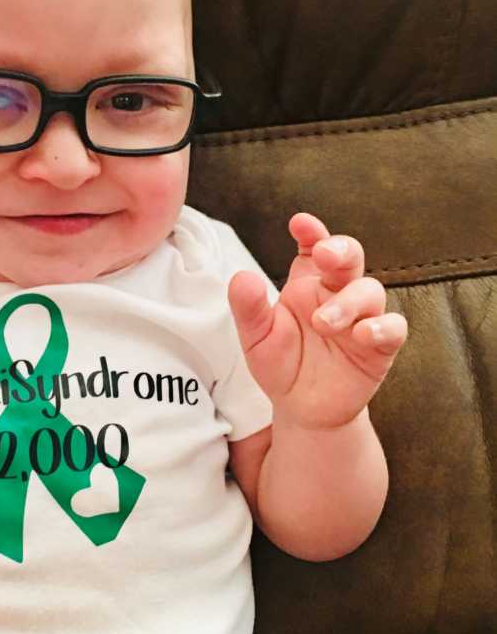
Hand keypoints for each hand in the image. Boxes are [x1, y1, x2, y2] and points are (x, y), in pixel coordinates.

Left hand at [227, 213, 407, 429]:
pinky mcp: (379, 347)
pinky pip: (393, 328)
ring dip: (349, 301)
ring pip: (371, 290)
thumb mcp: (257, 338)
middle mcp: (336, 294)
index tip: (300, 223)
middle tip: (325, 254)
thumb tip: (242, 277)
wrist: (302, 409)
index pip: (314, 248)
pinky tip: (363, 334)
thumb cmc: (280, 365)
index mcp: (306, 285)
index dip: (312, 232)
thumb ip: (249, 308)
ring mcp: (361, 318)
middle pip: (350, 257)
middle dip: (341, 249)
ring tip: (323, 322)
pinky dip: (383, 327)